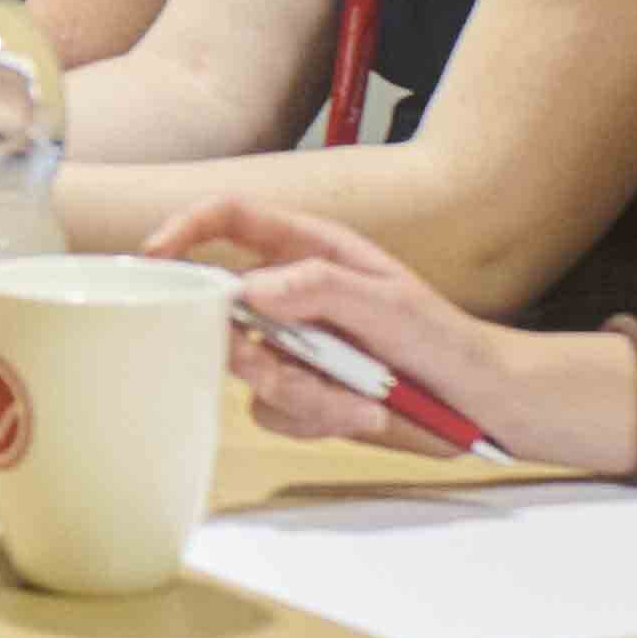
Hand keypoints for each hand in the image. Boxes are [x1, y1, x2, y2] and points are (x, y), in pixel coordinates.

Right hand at [142, 194, 576, 466]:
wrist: (479, 404)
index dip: (185, 229)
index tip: (157, 257)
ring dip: (300, 393)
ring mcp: (289, 343)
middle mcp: (289, 293)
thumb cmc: (445, 339)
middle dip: (250, 349)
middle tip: (280, 367)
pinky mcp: (296, 388)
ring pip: (246, 369)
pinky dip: (314, 418)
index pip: (228, 219)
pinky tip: (359, 413)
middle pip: (222, 309)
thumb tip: (248, 288)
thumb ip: (318, 286)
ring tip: (357, 400)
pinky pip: (271, 408)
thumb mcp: (388, 303)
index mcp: (308, 250)